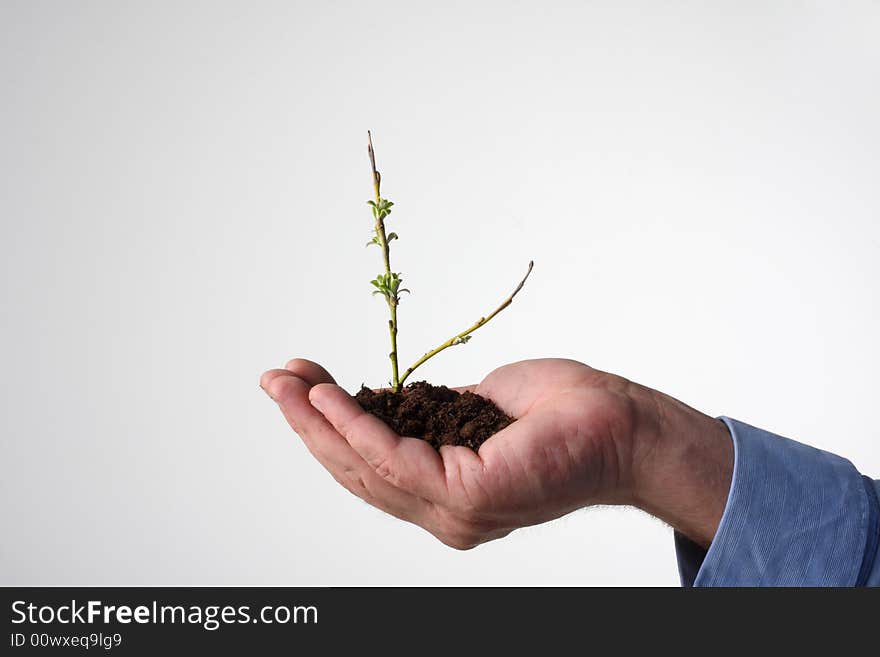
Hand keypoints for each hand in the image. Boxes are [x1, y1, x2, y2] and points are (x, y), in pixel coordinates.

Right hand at [260, 358, 731, 548]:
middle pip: (356, 471)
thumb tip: (392, 402)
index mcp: (446, 493)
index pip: (371, 465)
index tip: (301, 382)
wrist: (622, 421)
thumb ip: (430, 417)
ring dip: (318, 421)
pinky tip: (330, 396)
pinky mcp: (467, 496)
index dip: (328, 426)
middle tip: (275, 379)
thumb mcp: (475, 409)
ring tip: (288, 381)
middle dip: (308, 422)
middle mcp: (445, 513)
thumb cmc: (562, 412)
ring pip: (365, 467)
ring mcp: (455, 512)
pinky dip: (355, 425)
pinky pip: (393, 459)